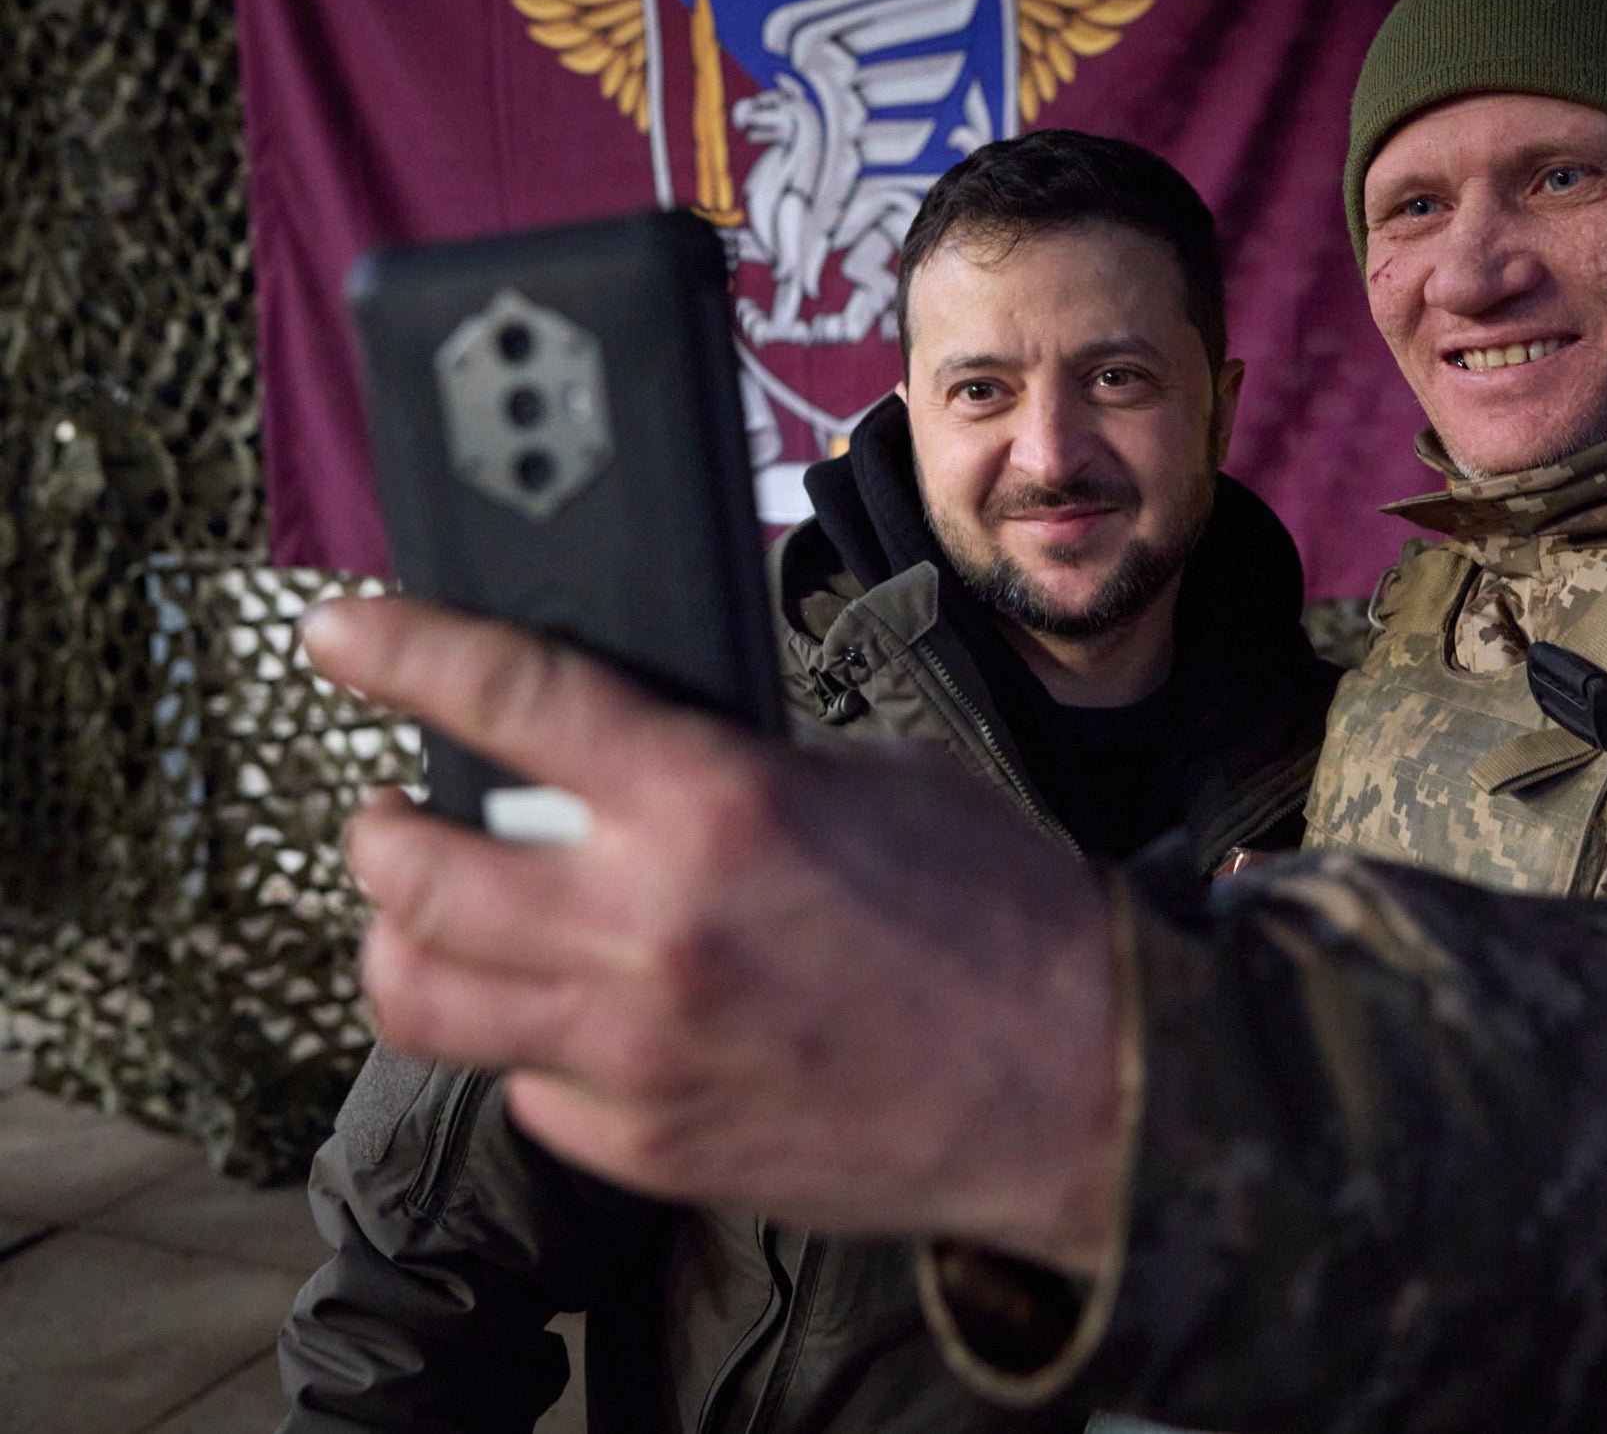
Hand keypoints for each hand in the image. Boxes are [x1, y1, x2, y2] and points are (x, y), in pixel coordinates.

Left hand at [301, 596, 1125, 1271]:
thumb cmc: (1003, 918)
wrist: (1079, 1078)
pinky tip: (575, 1012)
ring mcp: (639, 1052)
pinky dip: (529, 1040)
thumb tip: (640, 755)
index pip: (506, 700)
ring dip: (409, 938)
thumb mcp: (873, 782)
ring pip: (423, 994)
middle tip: (401, 807)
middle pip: (414, 868)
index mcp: (717, 806)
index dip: (402, 652)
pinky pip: (524, 1085)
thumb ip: (736, 767)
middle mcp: (653, 929)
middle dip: (384, 825)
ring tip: (439, 914)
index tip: (349, 636)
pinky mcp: (651, 1147)